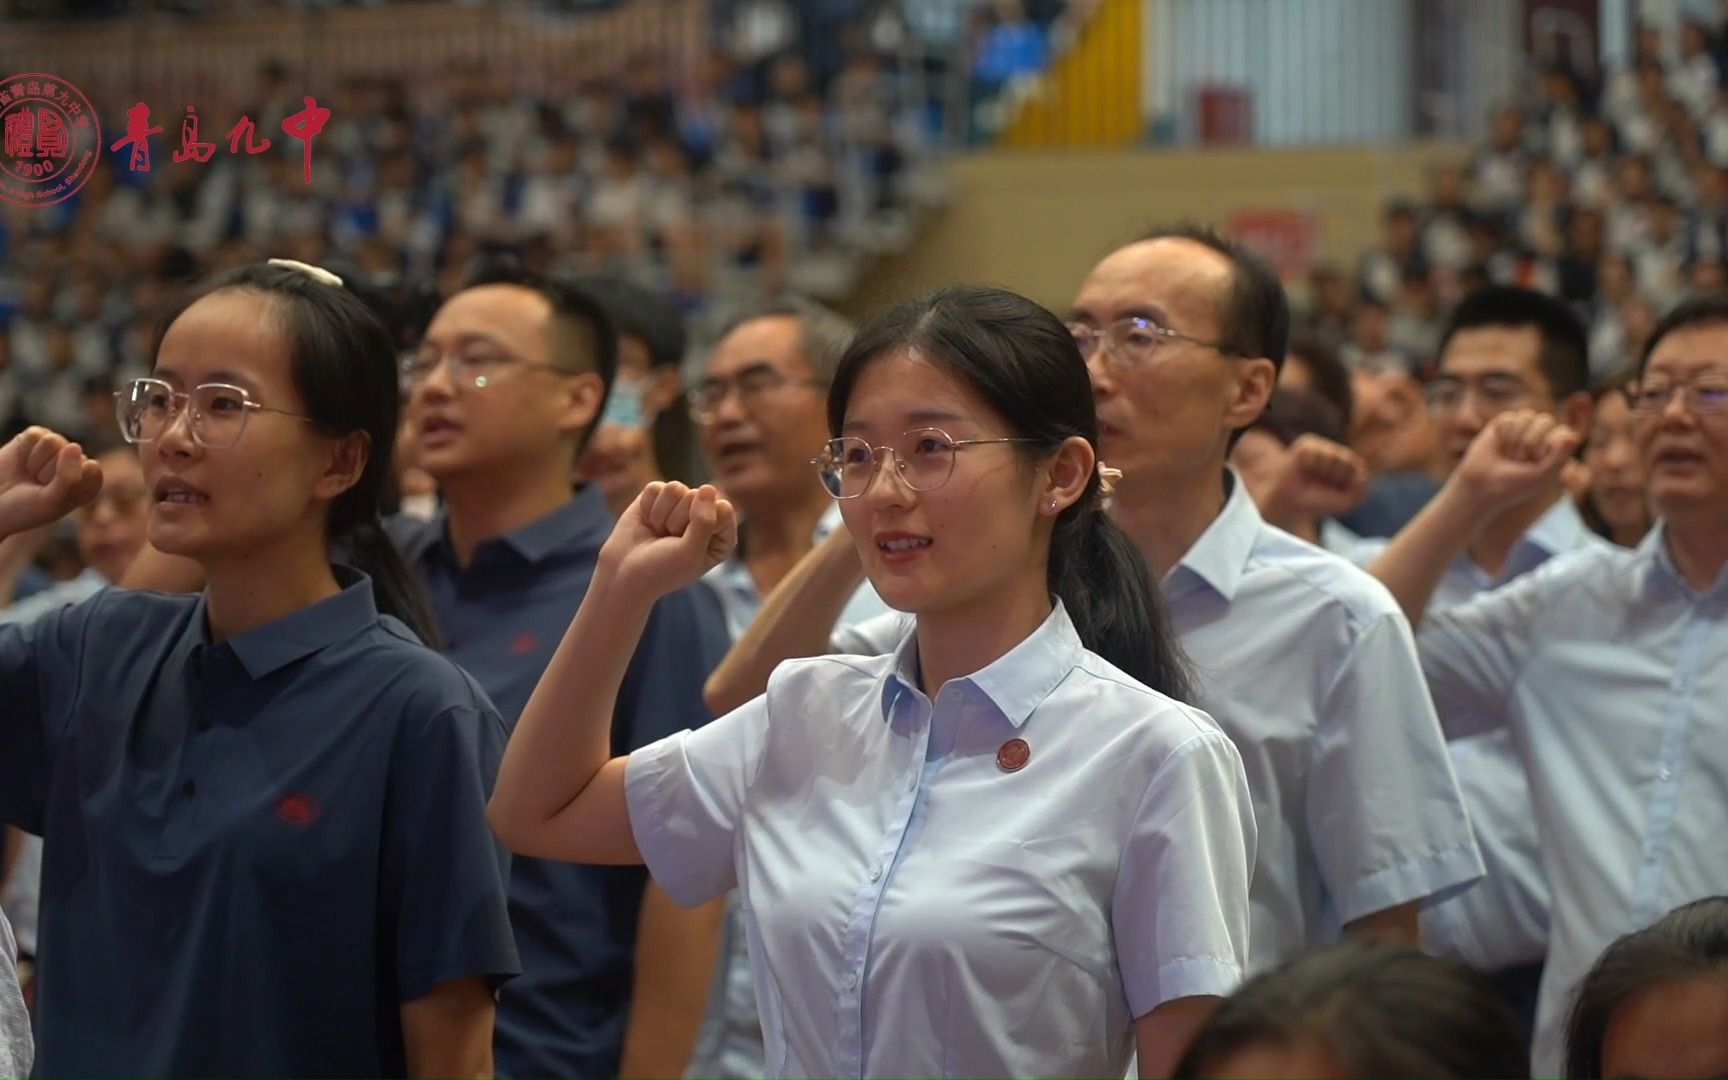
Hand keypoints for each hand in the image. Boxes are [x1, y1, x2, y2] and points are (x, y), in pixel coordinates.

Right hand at [0, 427, 103, 539]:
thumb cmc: (23, 508)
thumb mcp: (51, 502)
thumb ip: (69, 479)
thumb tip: (74, 445)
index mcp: (87, 484)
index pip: (92, 470)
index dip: (67, 481)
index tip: (51, 495)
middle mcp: (76, 464)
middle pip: (72, 454)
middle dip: (47, 473)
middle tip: (34, 485)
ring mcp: (57, 449)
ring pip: (54, 442)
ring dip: (36, 461)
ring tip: (29, 474)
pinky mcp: (37, 437)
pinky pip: (36, 435)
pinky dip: (24, 450)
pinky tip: (21, 462)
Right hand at [599, 481, 736, 597]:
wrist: (624, 573)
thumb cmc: (662, 569)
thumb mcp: (690, 552)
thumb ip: (705, 521)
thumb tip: (708, 488)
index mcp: (722, 535)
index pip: (723, 508)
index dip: (701, 524)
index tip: (688, 544)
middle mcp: (704, 516)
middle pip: (697, 496)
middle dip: (677, 521)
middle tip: (668, 541)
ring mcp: (680, 505)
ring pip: (675, 488)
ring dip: (661, 515)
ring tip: (659, 533)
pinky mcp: (658, 497)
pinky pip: (655, 488)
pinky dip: (647, 508)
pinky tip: (647, 524)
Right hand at [1263, 435, 1369, 524]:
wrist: (1290, 504)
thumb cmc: (1317, 503)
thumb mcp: (1346, 502)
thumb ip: (1361, 490)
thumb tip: (1360, 470)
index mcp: (1349, 465)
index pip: (1359, 467)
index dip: (1348, 482)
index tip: (1335, 491)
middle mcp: (1336, 453)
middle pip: (1348, 459)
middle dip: (1337, 476)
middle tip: (1322, 485)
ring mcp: (1322, 447)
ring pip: (1333, 455)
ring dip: (1323, 471)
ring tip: (1311, 477)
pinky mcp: (1307, 444)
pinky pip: (1316, 451)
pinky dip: (1310, 463)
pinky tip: (1303, 468)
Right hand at [1451, 410, 1580, 514]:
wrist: (1482, 486)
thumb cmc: (1515, 485)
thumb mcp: (1542, 476)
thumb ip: (1560, 458)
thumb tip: (1571, 436)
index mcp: (1555, 449)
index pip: (1562, 432)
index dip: (1548, 446)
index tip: (1536, 463)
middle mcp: (1540, 436)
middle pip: (1545, 420)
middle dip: (1530, 442)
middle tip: (1519, 461)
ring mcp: (1522, 429)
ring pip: (1527, 416)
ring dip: (1515, 439)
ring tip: (1508, 455)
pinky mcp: (1503, 424)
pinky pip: (1510, 418)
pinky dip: (1503, 434)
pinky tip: (1498, 447)